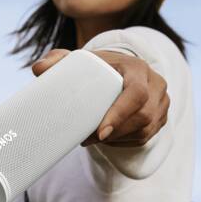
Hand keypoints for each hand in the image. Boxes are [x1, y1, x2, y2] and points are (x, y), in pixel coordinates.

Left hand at [32, 48, 169, 147]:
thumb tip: (38, 69)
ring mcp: (162, 103)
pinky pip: (145, 137)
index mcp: (137, 67)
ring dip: (118, 139)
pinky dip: (124, 141)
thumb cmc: (99, 67)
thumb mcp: (80, 61)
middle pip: (142, 116)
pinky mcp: (161, 118)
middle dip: (115, 132)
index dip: (120, 114)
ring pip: (143, 130)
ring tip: (93, 138)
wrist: (122, 71)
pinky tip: (108, 139)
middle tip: (87, 139)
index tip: (100, 132)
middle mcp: (156, 84)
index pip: (136, 92)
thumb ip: (59, 60)